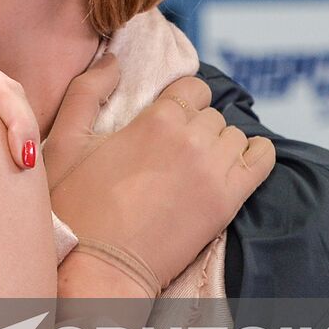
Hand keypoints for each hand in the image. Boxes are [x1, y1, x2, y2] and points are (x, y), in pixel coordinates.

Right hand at [44, 56, 274, 291]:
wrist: (98, 267)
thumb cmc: (75, 207)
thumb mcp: (66, 141)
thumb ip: (87, 91)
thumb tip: (113, 61)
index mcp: (156, 119)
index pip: (191, 88)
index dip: (179, 104)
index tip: (163, 125)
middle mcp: (191, 137)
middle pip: (211, 115)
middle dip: (194, 127)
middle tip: (171, 156)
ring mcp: (214, 170)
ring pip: (234, 136)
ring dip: (219, 146)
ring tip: (195, 168)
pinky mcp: (228, 201)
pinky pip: (262, 160)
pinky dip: (254, 157)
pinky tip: (233, 167)